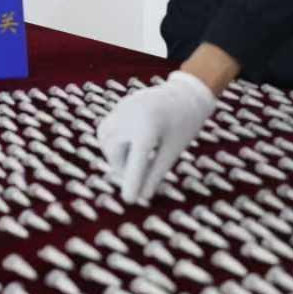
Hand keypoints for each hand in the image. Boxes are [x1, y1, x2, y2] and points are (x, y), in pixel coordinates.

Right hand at [97, 71, 216, 204]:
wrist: (186, 93)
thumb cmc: (184, 124)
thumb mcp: (173, 151)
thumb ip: (156, 173)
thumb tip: (143, 196)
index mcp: (147, 129)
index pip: (135, 163)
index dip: (132, 183)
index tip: (130, 200)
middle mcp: (130, 117)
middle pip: (115, 152)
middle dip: (123, 168)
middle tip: (137, 178)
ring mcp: (122, 109)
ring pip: (105, 141)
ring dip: (115, 156)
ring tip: (132, 161)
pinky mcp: (119, 106)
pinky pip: (106, 129)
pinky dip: (112, 142)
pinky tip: (126, 147)